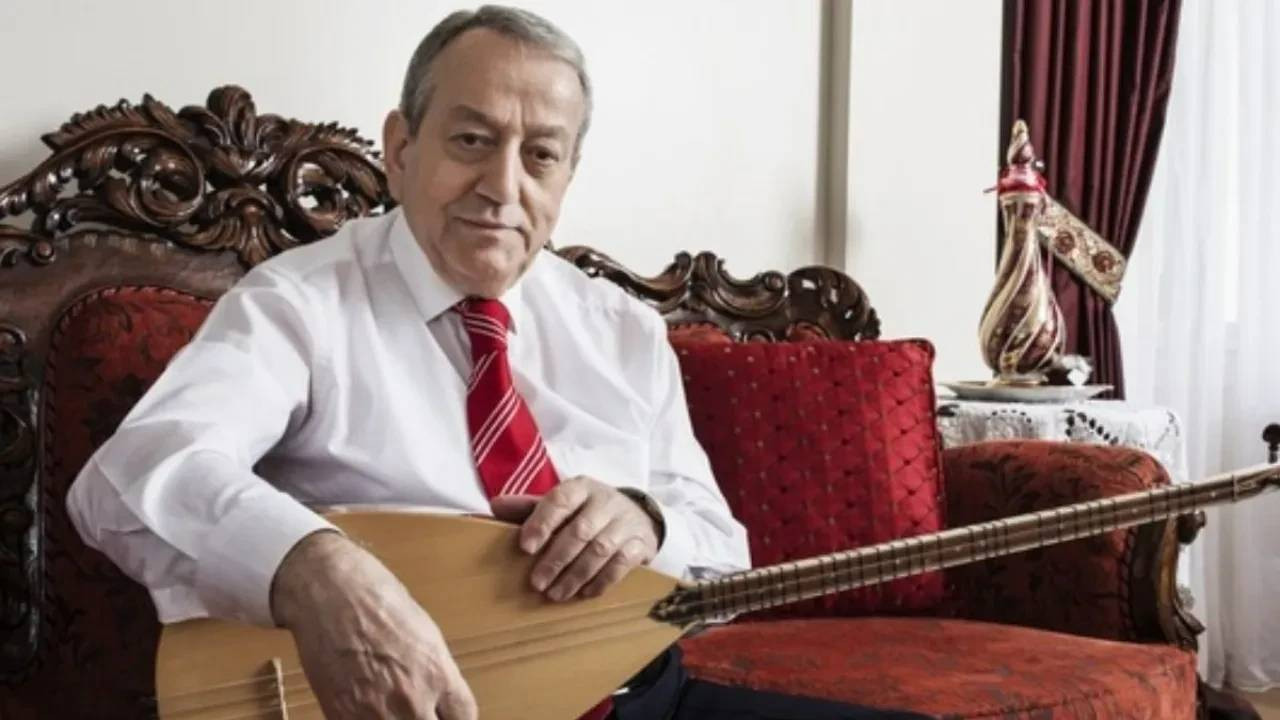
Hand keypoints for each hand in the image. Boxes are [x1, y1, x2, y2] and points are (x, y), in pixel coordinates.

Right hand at [270, 531, 477, 719]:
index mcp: (438, 673)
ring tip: (395, 710)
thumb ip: (436, 673)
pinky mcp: (341, 716)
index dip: (457, 718)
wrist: (329, 593)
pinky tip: (368, 708)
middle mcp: (412, 699)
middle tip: (422, 710)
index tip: (447, 713)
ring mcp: (375, 712)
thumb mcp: (425, 633)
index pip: (465, 717)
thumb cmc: (378, 600)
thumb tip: (439, 698)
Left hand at [490, 477, 661, 601]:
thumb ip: (529, 508)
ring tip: (556, 594)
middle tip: (537, 583)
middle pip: (580, 530)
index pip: (561, 500)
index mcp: (581, 488)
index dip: (542, 523)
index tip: (525, 547)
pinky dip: (602, 581)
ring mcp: (625, 523)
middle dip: (556, 559)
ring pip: (601, 550)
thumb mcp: (561, 504)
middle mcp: (605, 501)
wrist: (638, 516)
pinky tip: (584, 594)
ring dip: (576, 575)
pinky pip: (622, 564)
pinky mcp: (641, 544)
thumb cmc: (587, 511)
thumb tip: (494, 506)